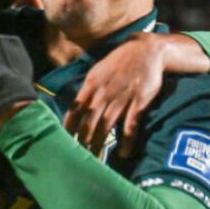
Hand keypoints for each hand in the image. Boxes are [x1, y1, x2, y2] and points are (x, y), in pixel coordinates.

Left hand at [64, 32, 164, 157]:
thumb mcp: (97, 71)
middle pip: (89, 120)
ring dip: (100, 142)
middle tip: (79, 155)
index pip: (75, 108)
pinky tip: (123, 152)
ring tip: (95, 158)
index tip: (64, 139)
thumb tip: (75, 108)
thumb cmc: (118, 62)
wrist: (146, 50)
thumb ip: (87, 89)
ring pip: (107, 125)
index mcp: (91, 83)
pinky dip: (127, 140)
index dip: (69, 126)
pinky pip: (131, 124)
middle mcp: (104, 92)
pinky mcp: (140, 102)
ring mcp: (122, 97)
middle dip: (83, 139)